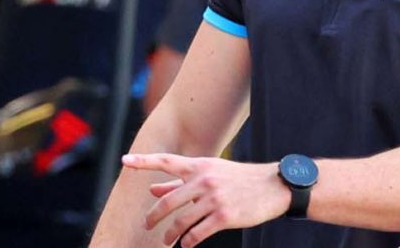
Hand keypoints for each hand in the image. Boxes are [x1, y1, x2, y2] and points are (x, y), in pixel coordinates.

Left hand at [122, 153, 291, 246]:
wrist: (274, 187)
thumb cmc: (239, 180)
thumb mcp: (212, 174)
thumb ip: (180, 182)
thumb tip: (153, 190)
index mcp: (200, 166)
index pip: (167, 162)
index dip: (144, 161)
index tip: (124, 161)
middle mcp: (204, 180)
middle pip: (167, 202)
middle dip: (154, 218)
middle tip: (148, 226)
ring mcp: (214, 198)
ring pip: (180, 221)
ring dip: (170, 235)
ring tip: (167, 241)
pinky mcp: (224, 216)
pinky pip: (197, 233)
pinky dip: (188, 242)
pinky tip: (187, 244)